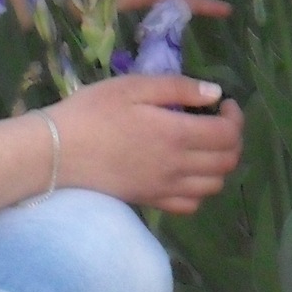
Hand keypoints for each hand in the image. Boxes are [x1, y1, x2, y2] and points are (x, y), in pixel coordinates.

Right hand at [52, 74, 243, 215]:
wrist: (56, 152)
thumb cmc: (90, 112)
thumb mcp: (132, 86)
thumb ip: (177, 87)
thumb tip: (214, 93)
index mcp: (177, 134)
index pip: (228, 133)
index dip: (236, 117)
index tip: (224, 102)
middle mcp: (178, 166)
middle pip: (227, 161)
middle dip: (233, 139)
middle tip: (218, 121)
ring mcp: (165, 187)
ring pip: (214, 185)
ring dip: (220, 164)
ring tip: (205, 145)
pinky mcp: (150, 200)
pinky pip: (191, 204)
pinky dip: (199, 189)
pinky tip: (186, 172)